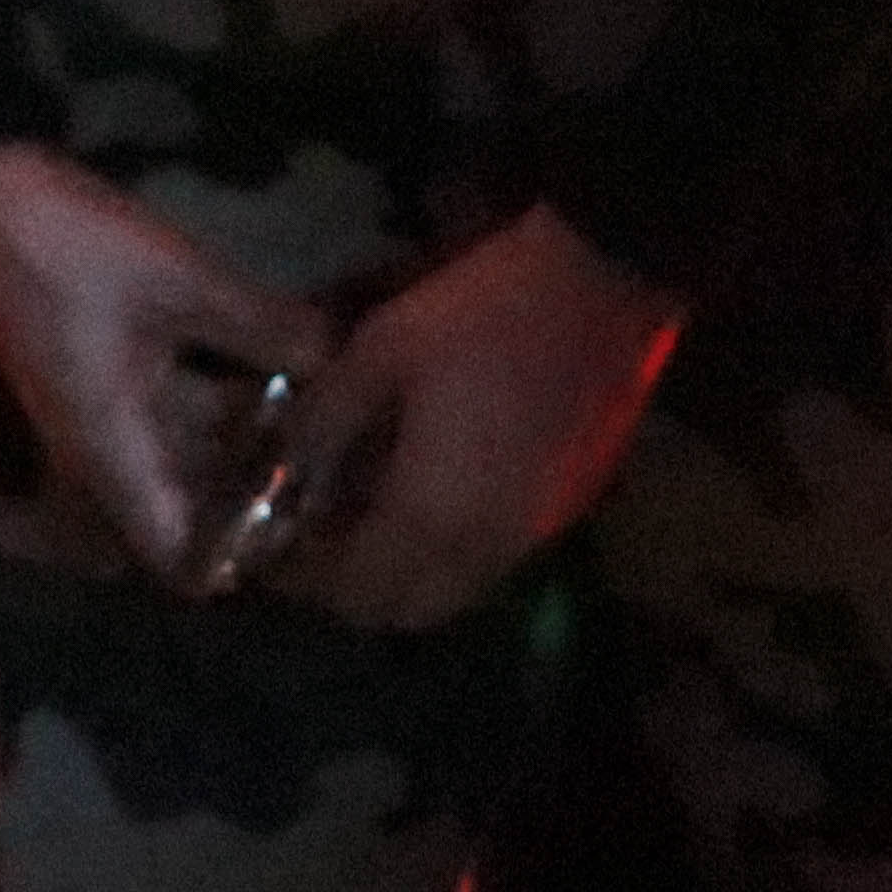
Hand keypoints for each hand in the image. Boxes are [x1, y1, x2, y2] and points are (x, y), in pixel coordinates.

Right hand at [0, 144, 338, 589]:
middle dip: (255, 492)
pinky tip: (278, 365)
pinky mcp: (108, 373)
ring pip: (184, 454)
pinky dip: (220, 400)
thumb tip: (338, 362)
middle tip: (336, 466)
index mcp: (111, 455)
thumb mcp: (178, 283)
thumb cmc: (72, 251)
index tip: (303, 529)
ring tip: (322, 413)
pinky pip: (173, 410)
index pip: (175, 556)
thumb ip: (262, 327)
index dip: (236, 557)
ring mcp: (104, 412)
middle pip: (187, 507)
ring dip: (242, 441)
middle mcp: (104, 451)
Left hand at [276, 209, 686, 636]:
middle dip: (362, 587)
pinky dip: (459, 545)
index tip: (285, 541)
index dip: (311, 579)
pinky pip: (498, 556)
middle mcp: (484, 548)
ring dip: (414, 569)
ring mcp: (535, 532)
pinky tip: (448, 482)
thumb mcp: (383, 347)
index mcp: (430, 517)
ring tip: (384, 506)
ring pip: (459, 588)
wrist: (606, 280)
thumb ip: (327, 414)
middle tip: (331, 532)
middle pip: (410, 611)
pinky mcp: (570, 507)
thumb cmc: (484, 314)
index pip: (358, 593)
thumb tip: (289, 458)